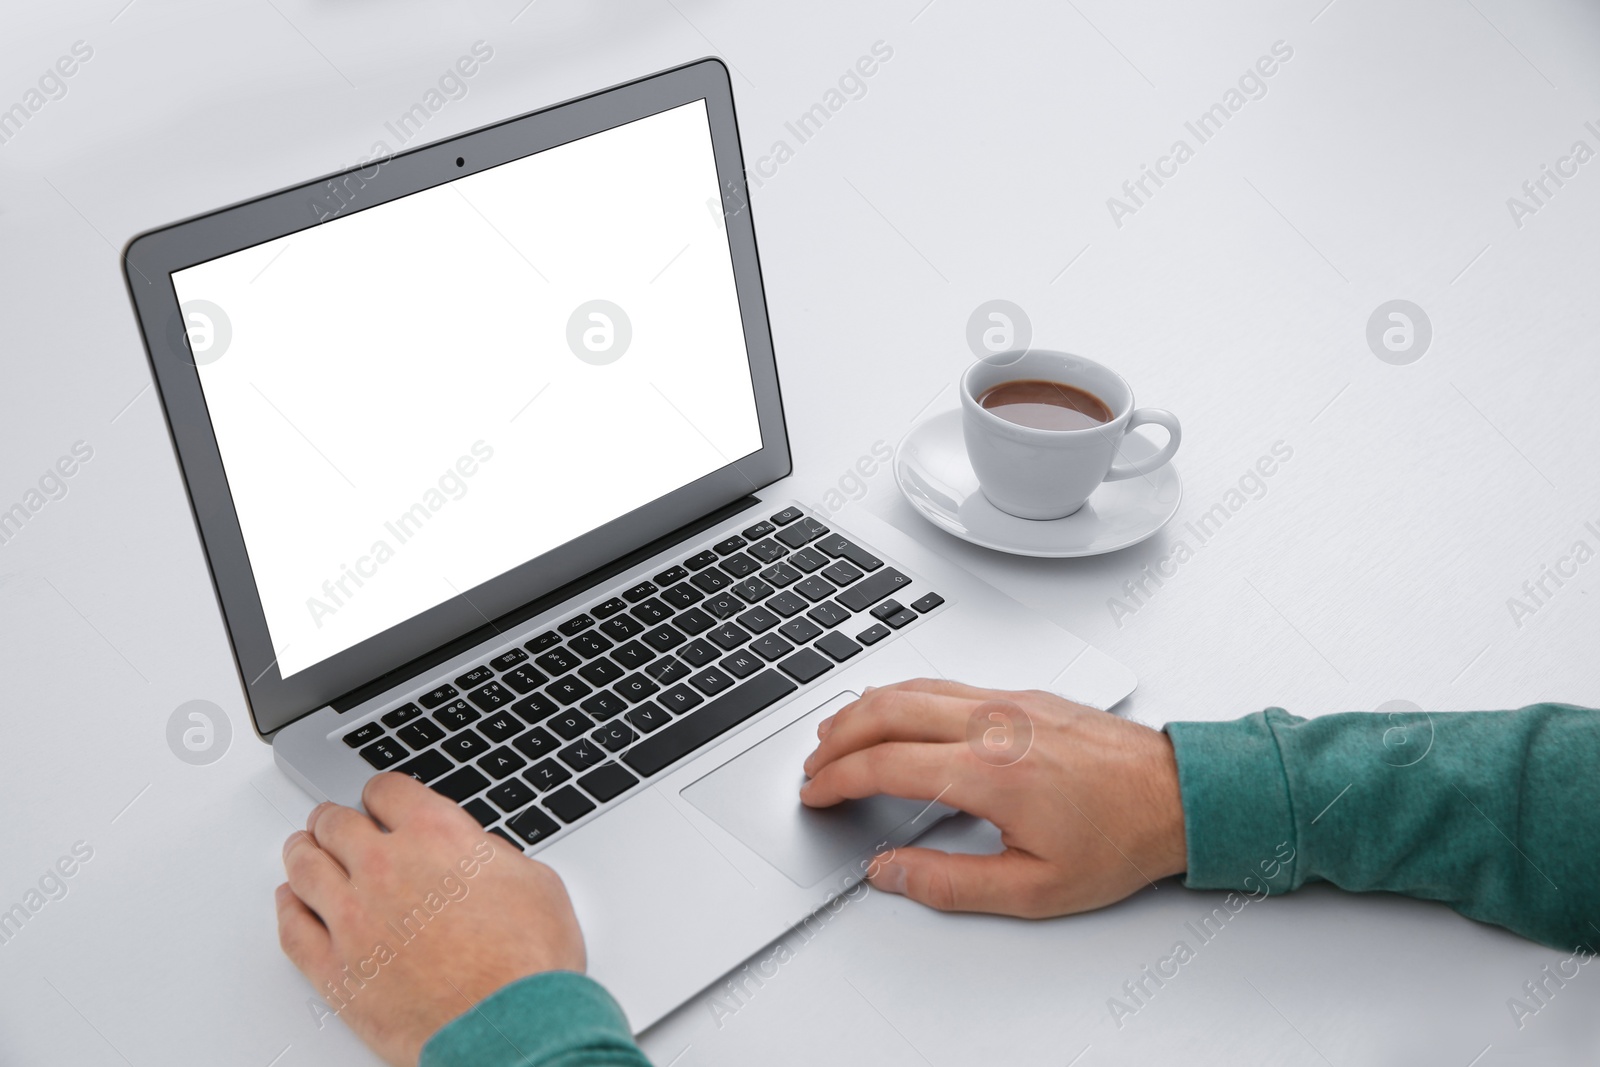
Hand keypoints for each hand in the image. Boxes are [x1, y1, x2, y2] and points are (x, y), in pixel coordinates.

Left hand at [276, 773, 583, 1065]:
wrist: (510, 1026)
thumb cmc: (527, 963)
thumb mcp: (534, 880)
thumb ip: (491, 857)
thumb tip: (478, 857)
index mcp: (436, 835)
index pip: (387, 792)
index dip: (382, 794)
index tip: (379, 801)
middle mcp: (386, 868)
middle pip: (336, 824)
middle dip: (334, 819)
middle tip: (332, 821)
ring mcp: (353, 919)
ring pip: (306, 869)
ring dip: (303, 853)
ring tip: (303, 850)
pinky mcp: (335, 970)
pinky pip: (292, 929)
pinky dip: (287, 908)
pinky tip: (290, 901)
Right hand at [800, 679, 1185, 917]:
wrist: (1179, 795)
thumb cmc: (1120, 839)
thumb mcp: (1034, 890)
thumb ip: (949, 883)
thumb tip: (888, 873)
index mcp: (988, 773)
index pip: (884, 764)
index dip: (837, 779)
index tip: (816, 794)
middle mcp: (993, 725)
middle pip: (887, 710)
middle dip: (837, 735)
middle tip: (813, 764)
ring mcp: (1008, 702)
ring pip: (914, 687)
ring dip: (865, 708)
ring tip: (838, 734)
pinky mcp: (1023, 694)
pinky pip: (945, 683)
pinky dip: (903, 695)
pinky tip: (896, 712)